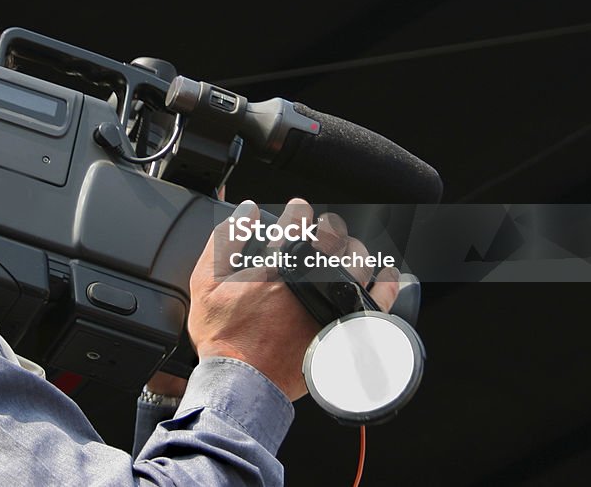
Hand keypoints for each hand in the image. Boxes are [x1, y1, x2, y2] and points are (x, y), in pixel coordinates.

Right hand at [187, 198, 397, 400]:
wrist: (241, 380)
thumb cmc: (223, 335)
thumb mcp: (206, 281)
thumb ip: (226, 239)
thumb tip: (246, 210)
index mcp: (277, 263)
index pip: (297, 220)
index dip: (298, 210)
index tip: (298, 210)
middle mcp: (309, 279)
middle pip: (333, 238)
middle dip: (327, 229)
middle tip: (322, 233)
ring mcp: (330, 303)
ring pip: (357, 262)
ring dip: (353, 250)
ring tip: (347, 252)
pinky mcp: (343, 327)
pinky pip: (377, 301)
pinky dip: (385, 285)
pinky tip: (384, 277)